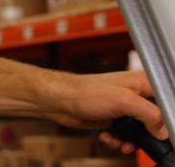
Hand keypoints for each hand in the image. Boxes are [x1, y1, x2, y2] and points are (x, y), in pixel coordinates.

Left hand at [43, 71, 168, 153]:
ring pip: (139, 131)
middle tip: (139, 139)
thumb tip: (162, 130)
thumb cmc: (85, 91)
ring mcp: (124, 108)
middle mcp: (135, 95)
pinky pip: (124, 135)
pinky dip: (118, 140)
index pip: (166, 99)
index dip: (166, 117)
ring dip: (130, 140)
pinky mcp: (114, 119)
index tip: (161, 130)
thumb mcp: (123, 101)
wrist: (59, 101)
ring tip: (120, 141)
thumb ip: (149, 114)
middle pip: (155, 120)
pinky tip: (107, 136)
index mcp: (142, 83)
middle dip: (146, 134)